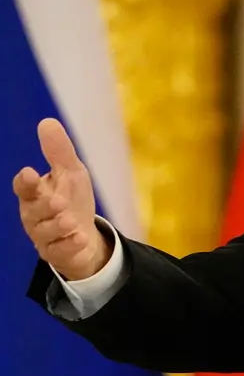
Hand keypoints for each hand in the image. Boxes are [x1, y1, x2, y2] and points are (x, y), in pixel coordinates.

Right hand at [12, 118, 109, 280]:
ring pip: (44, 233)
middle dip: (44, 206)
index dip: (25, 182)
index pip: (24, 187)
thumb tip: (47, 122)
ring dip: (57, 226)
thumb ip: (59, 152)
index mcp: (36, 194)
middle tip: (58, 201)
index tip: (28, 173)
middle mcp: (35, 215)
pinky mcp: (57, 253)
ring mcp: (45, 236)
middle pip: (32, 211)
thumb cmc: (72, 200)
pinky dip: (69, 245)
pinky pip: (59, 251)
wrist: (85, 235)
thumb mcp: (71, 173)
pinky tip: (80, 238)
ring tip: (70, 220)